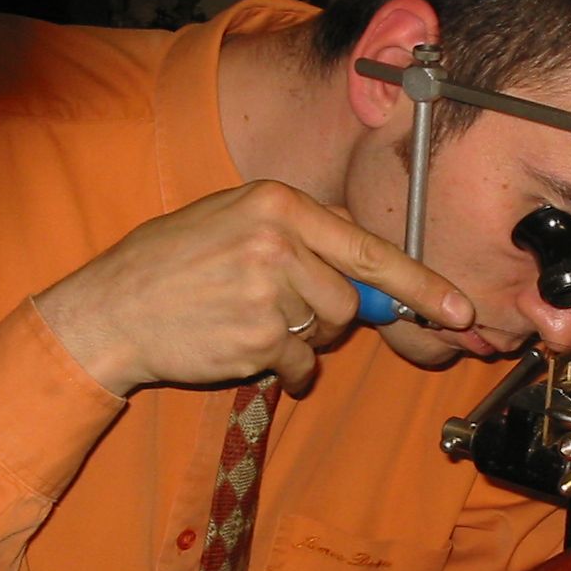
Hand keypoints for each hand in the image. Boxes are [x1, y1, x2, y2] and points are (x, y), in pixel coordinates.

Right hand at [35, 181, 474, 395]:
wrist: (111, 307)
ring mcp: (268, 291)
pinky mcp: (257, 337)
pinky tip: (239, 343)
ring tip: (250, 320)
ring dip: (301, 340)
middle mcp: (278, 241)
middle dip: (327, 315)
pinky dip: (281, 366)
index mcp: (278, 203)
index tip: (459, 308)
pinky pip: (299, 363)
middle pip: (349, 298)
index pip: (369, 248)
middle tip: (280, 307)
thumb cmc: (174, 263)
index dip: (421, 284)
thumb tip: (369, 276)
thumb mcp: (235, 220)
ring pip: (326, 331)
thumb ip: (303, 238)